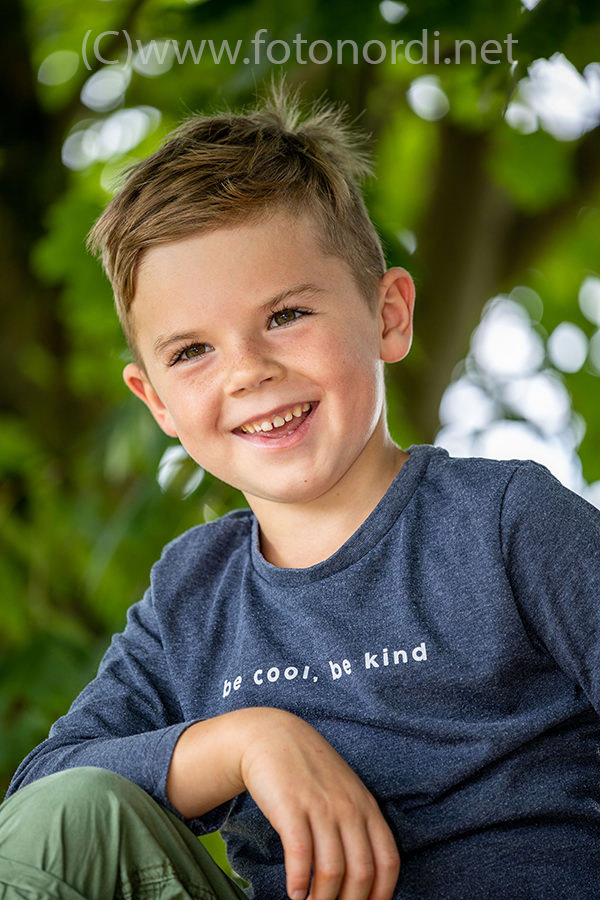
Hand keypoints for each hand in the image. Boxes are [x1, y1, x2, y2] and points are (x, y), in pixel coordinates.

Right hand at [238, 708, 399, 899]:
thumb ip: (357, 825)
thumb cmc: (309, 770)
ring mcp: (320, 807)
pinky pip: (300, 855)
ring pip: (331, 870)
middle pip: (361, 872)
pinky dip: (298, 882)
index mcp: (367, 806)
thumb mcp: (344, 791)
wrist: (272, 737)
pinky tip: (294, 892)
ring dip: (322, 899)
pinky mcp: (291, 808)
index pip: (388, 861)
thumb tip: (362, 876)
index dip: (381, 894)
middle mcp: (348, 808)